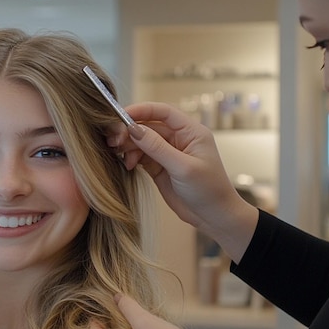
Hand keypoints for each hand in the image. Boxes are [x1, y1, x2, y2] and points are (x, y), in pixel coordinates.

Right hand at [107, 102, 257, 261]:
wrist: (214, 217)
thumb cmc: (208, 191)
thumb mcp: (182, 168)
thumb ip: (157, 147)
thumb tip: (134, 128)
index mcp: (191, 132)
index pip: (163, 112)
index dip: (141, 110)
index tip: (121, 115)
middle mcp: (179, 139)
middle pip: (148, 126)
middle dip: (130, 130)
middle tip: (114, 140)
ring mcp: (168, 153)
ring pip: (142, 141)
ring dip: (128, 145)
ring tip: (118, 154)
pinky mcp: (159, 167)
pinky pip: (140, 155)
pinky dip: (131, 157)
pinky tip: (127, 164)